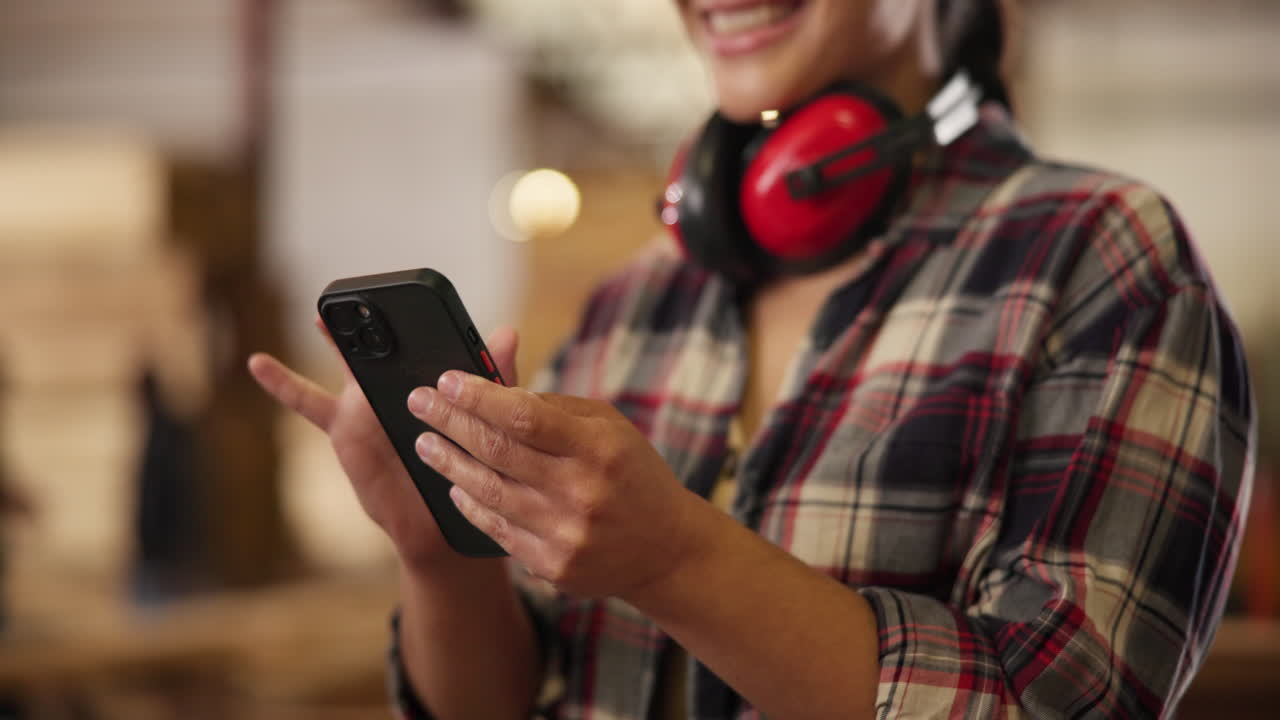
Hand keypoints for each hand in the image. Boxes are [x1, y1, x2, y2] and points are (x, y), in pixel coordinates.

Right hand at [247, 319, 521, 571]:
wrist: (439, 524)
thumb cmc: (465, 472)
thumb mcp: (487, 424)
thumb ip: (494, 380)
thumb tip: (506, 333)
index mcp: (432, 382)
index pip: (426, 341)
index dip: (423, 319)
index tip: (417, 294)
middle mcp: (397, 388)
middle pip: (385, 347)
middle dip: (377, 321)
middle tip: (367, 292)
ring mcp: (365, 406)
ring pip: (348, 365)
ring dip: (336, 339)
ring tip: (321, 313)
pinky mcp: (343, 428)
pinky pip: (307, 403)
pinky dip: (282, 383)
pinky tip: (259, 363)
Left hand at [406, 372, 704, 598]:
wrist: (666, 549)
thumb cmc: (632, 473)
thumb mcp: (608, 427)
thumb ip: (554, 408)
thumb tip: (494, 391)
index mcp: (598, 447)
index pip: (525, 416)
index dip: (479, 397)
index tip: (446, 381)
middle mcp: (580, 491)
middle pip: (497, 451)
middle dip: (450, 422)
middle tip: (418, 402)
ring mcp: (564, 533)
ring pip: (488, 491)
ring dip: (448, 463)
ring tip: (425, 442)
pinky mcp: (552, 565)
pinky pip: (497, 528)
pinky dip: (470, 503)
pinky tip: (453, 485)